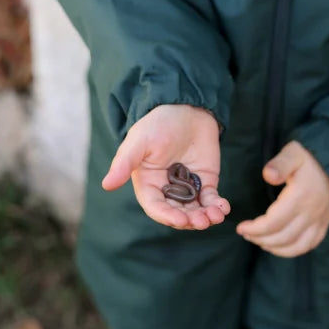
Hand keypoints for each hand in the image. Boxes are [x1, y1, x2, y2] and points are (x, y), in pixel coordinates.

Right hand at [101, 104, 230, 229]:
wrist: (187, 107)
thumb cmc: (158, 123)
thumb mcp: (139, 141)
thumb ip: (124, 163)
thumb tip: (106, 185)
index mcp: (148, 184)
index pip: (156, 207)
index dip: (167, 216)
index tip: (181, 219)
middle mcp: (167, 190)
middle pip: (177, 213)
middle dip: (190, 219)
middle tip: (203, 221)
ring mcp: (187, 187)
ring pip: (195, 210)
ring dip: (205, 217)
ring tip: (216, 216)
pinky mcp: (205, 181)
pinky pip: (211, 199)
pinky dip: (217, 206)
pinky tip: (222, 208)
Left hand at [235, 140, 328, 256]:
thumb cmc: (311, 157)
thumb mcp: (294, 153)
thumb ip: (280, 163)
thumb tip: (267, 175)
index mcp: (300, 197)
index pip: (274, 222)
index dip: (255, 228)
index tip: (242, 227)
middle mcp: (310, 213)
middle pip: (282, 237)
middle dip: (260, 239)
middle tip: (246, 234)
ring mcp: (319, 221)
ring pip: (295, 246)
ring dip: (274, 248)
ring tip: (259, 241)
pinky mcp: (324, 224)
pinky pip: (309, 245)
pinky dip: (292, 251)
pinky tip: (279, 247)